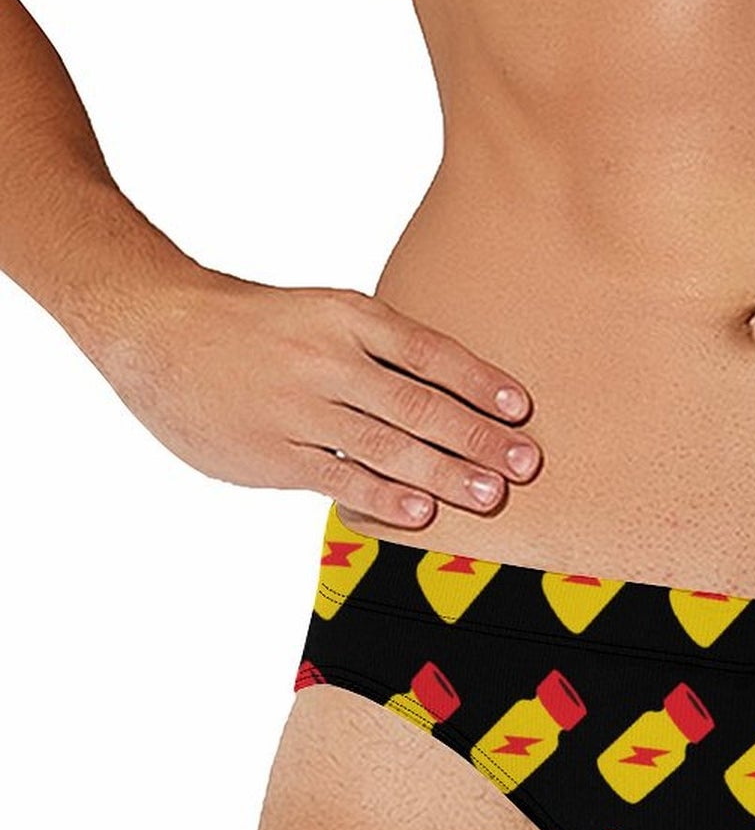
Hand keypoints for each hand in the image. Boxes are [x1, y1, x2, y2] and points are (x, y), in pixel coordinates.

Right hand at [91, 262, 542, 526]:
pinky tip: (420, 514)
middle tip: (525, 464)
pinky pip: (337, 478)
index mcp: (346, 316)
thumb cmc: (255, 326)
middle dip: (477, 437)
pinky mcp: (273, 451)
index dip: (480, 381)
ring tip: (489, 496)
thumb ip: (378, 350)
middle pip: (417, 403)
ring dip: (443, 473)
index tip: (522, 409)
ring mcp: (299, 407)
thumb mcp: (319, 314)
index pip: (428, 350)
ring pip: (384, 444)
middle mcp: (327, 359)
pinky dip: (382, 498)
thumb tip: (454, 394)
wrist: (154, 327)